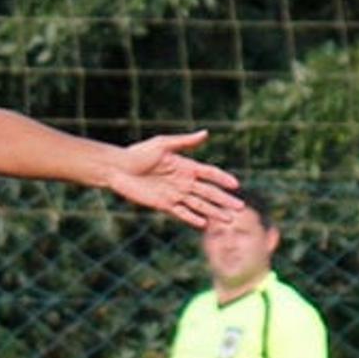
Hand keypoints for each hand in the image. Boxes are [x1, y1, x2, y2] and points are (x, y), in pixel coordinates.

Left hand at [105, 131, 240, 227]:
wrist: (118, 169)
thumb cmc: (138, 153)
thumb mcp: (162, 144)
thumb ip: (184, 142)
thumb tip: (206, 133)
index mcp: (185, 166)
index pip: (209, 173)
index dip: (222, 179)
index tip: (235, 185)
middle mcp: (183, 181)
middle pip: (208, 192)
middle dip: (224, 200)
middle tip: (240, 208)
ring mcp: (174, 194)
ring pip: (199, 205)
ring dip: (214, 212)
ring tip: (229, 220)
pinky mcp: (163, 205)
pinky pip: (181, 213)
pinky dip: (192, 218)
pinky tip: (204, 224)